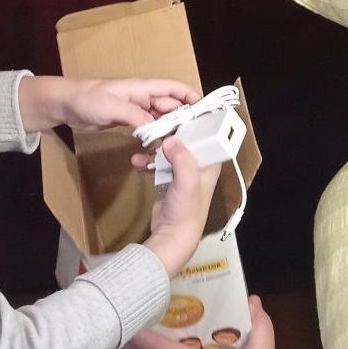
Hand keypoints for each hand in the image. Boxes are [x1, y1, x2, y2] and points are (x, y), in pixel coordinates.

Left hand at [18, 75, 197, 133]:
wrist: (64, 104)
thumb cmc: (86, 99)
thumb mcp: (112, 107)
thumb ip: (136, 116)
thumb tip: (157, 128)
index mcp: (141, 87)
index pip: (173, 87)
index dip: (190, 95)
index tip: (205, 109)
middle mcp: (141, 96)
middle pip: (170, 104)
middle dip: (183, 116)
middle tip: (195, 134)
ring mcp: (134, 108)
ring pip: (160, 116)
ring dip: (169, 126)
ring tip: (180, 142)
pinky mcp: (126, 119)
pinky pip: (147, 125)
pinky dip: (155, 133)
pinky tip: (159, 144)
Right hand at [142, 137, 219, 276]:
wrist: (172, 235)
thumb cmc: (187, 211)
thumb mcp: (188, 182)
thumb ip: (182, 159)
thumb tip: (171, 140)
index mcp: (209, 163)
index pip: (206, 135)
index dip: (193, 123)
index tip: (178, 113)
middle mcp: (198, 165)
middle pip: (185, 139)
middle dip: (170, 133)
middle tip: (155, 126)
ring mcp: (183, 172)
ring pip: (169, 150)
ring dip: (155, 147)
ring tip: (143, 145)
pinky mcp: (169, 179)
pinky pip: (158, 163)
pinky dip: (148, 160)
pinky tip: (138, 161)